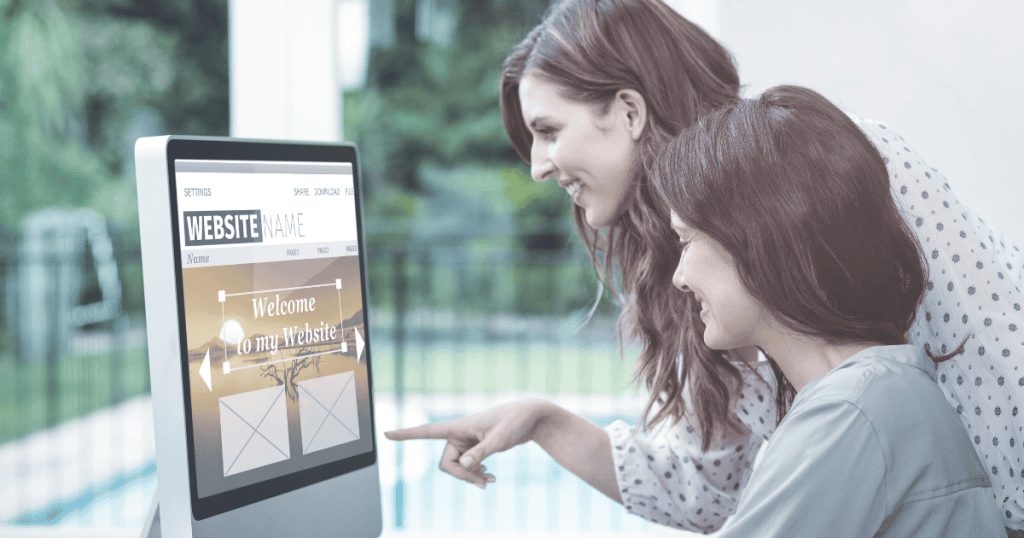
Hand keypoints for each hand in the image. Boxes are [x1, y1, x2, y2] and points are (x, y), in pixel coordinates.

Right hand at [384, 398, 550, 488]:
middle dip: (462, 477)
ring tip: (490, 482)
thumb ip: (481, 452)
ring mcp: (466, 442)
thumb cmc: (514, 422)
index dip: (406, 435)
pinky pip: (466, 467)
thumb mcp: (499, 439)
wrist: (530, 418)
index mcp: (458, 426)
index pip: (426, 431)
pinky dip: (476, 474)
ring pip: (456, 468)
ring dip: (470, 478)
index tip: (386, 434)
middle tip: (484, 484)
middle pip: (446, 464)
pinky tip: (490, 478)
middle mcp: (458, 434)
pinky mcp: (475, 448)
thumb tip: (463, 466)